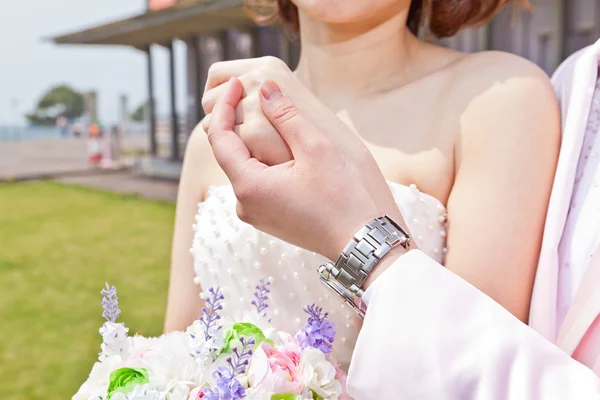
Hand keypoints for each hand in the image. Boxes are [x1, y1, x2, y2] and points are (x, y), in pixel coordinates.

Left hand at [202, 57, 398, 217]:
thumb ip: (286, 115)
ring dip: (253, 144)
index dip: (224, 107)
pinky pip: (257, 185)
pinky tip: (285, 152)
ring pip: (245, 169)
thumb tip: (265, 89)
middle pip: (230, 155)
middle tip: (251, 95)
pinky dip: (264, 163)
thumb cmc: (341, 197)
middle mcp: (244, 204)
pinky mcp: (269, 220)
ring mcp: (256, 215)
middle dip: (237, 123)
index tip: (238, 84)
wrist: (359, 242)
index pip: (219, 138)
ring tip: (272, 120)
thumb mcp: (315, 148)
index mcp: (248, 186)